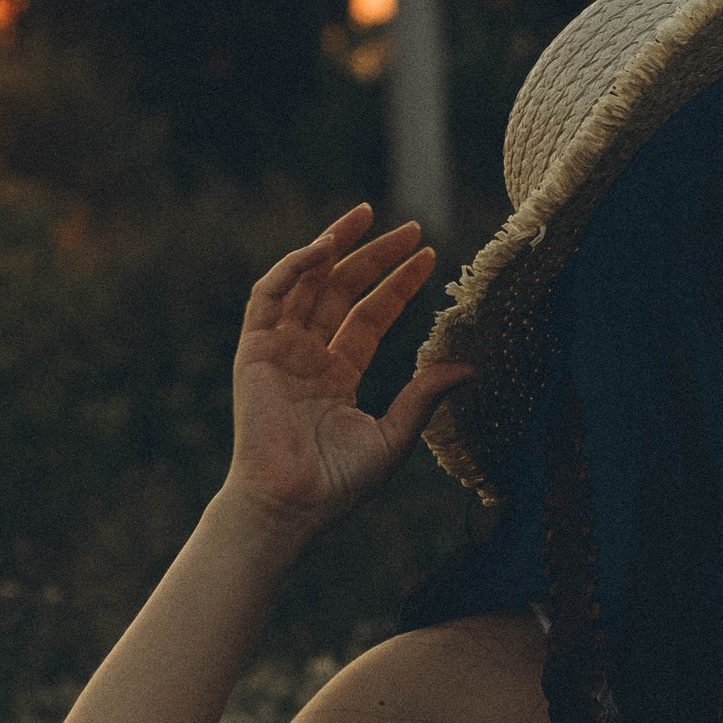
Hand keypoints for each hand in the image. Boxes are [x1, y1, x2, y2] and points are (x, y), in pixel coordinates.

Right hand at [223, 205, 472, 539]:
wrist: (291, 505)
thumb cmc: (337, 484)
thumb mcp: (394, 436)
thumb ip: (424, 397)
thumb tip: (469, 367)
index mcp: (337, 376)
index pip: (370, 317)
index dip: (398, 285)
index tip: (428, 257)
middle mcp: (307, 357)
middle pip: (342, 291)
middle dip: (374, 256)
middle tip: (410, 227)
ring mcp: (279, 351)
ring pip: (307, 283)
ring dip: (333, 246)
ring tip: (366, 217)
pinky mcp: (254, 350)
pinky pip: (269, 296)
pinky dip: (293, 267)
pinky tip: (326, 248)